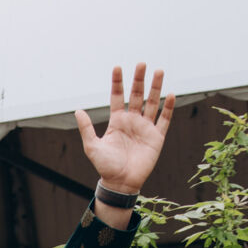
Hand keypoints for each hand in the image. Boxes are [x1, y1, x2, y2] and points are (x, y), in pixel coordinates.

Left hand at [76, 64, 173, 196]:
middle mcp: (132, 121)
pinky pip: (164, 120)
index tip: (117, 67)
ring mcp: (145, 128)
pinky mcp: (156, 137)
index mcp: (117, 121)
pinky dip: (168, 108)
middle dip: (139, 79)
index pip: (118, 97)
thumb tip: (78, 110)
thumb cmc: (105, 166)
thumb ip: (86, 128)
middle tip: (141, 63)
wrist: (120, 183)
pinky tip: (170, 94)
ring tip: (159, 71)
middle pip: (137, 95)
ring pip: (152, 103)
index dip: (118, 83)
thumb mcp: (92, 146)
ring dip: (155, 88)